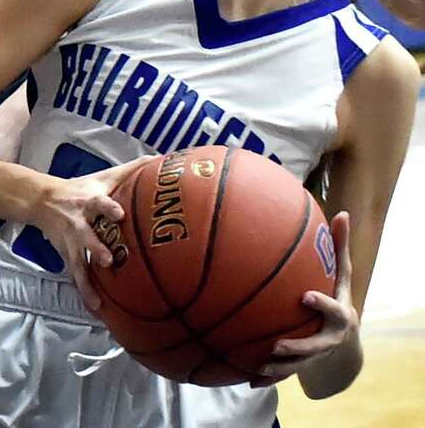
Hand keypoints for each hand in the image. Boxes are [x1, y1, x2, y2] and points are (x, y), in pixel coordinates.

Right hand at [33, 155, 154, 311]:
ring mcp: (70, 242)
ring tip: (99, 301)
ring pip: (77, 264)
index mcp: (88, 201)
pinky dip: (84, 294)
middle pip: (86, 237)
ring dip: (87, 282)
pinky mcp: (66, 256)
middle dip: (95, 249)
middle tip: (108, 261)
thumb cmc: (81, 188)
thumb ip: (130, 169)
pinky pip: (75, 277)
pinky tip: (95, 310)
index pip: (99, 202)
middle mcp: (78, 222)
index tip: (119, 214)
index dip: (108, 208)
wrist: (43, 200)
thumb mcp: (103, 176)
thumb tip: (157, 158)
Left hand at [249, 211, 358, 387]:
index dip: (321, 305)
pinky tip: (247, 378)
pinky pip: (284, 373)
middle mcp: (329, 338)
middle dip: (298, 348)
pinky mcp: (303, 364)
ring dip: (278, 369)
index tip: (305, 296)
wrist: (344, 336)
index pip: (333, 310)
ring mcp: (316, 354)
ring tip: (258, 365)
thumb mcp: (343, 272)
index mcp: (339, 315)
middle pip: (315, 347)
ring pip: (298, 366)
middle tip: (277, 344)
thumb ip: (340, 245)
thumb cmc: (337, 292)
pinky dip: (268, 377)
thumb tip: (343, 212)